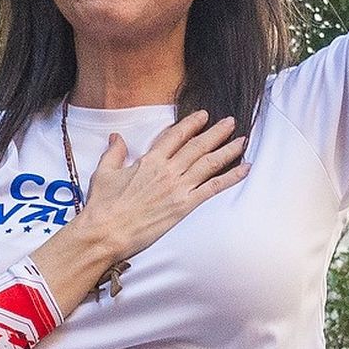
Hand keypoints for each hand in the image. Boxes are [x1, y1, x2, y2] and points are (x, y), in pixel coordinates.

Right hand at [66, 109, 249, 262]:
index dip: (192, 123)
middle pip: (198, 146)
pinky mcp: (184, 206)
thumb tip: (116, 136)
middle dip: (216, 132)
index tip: (204, 115)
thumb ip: (114, 152)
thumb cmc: (102, 205)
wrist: (105, 232)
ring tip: (242, 140)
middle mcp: (167, 170)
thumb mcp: (104, 172)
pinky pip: (213, 188)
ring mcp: (178, 188)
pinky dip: (231, 178)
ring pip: (209, 163)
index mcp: (149, 160)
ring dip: (228, 150)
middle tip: (231, 122)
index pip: (176, 135)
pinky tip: (245, 169)